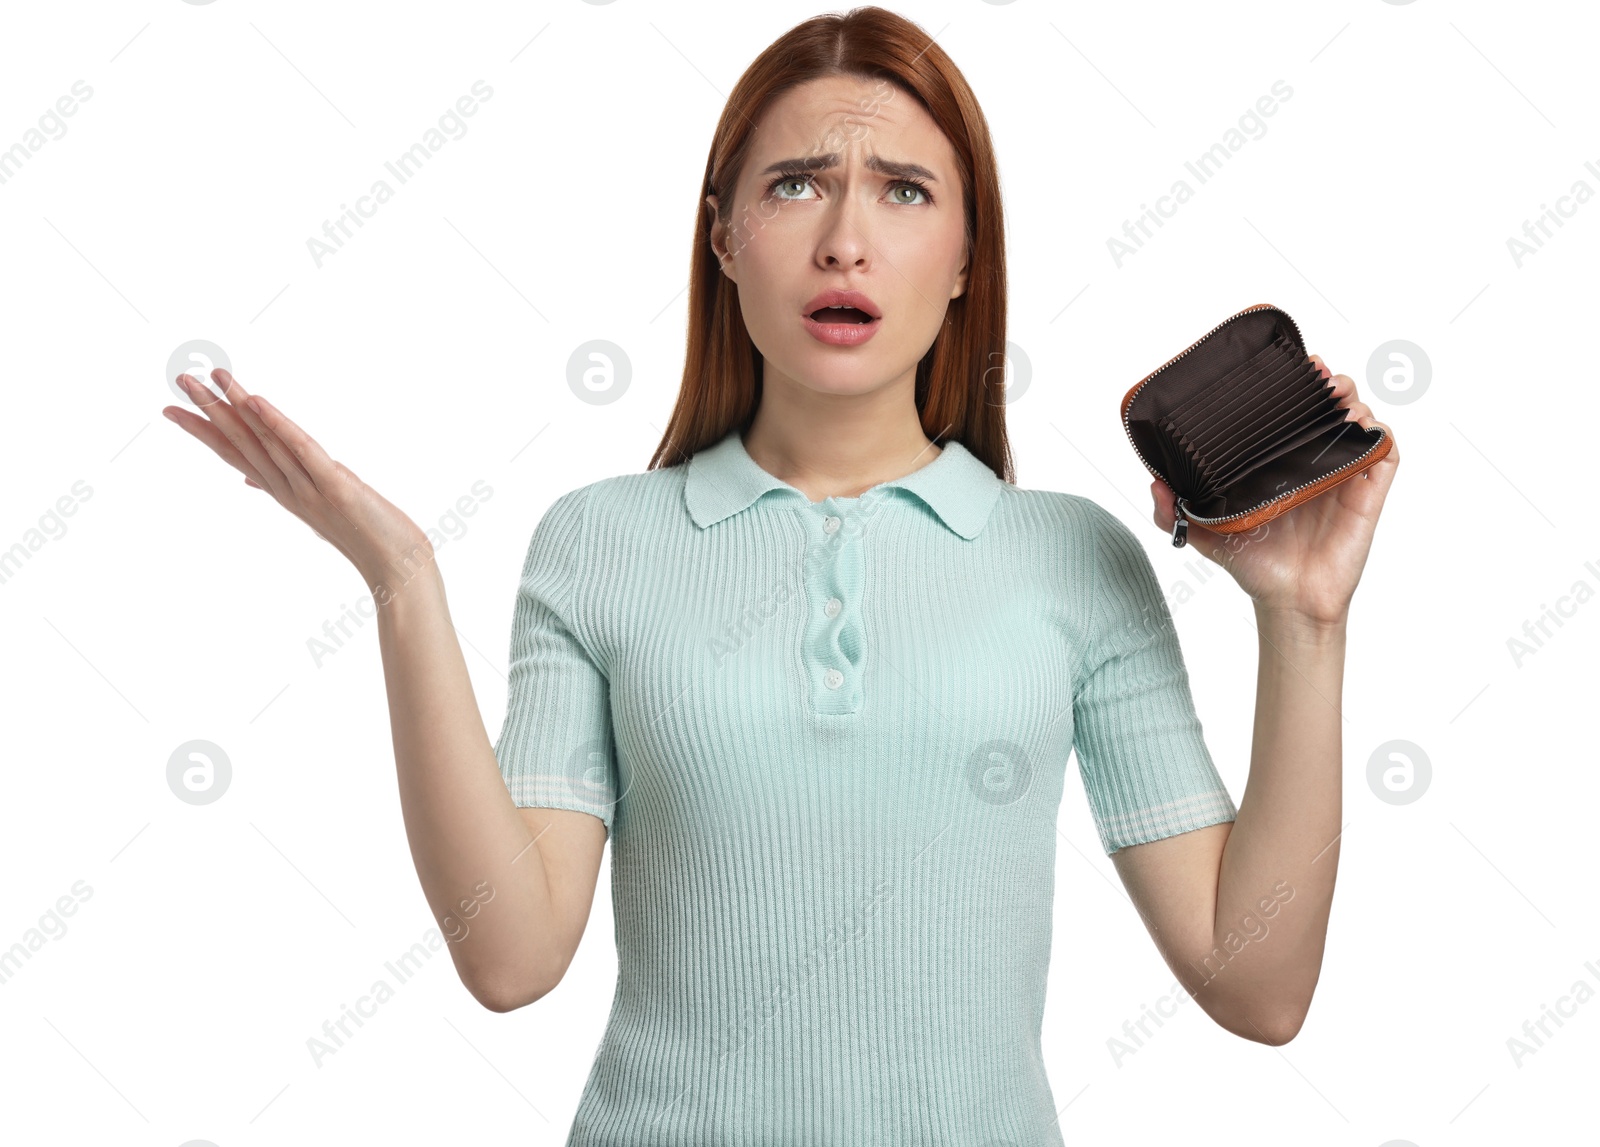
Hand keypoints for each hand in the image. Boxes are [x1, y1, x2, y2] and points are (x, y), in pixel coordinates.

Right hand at [163, 368, 434, 595]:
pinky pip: (304, 452)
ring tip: (212, 378)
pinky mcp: (336, 487)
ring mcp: (310, 490)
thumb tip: (250, 480)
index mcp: (285, 492)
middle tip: (179, 380)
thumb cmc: (364, 537)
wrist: (398, 569)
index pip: (236, 455)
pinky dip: (279, 427)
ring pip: (265, 443)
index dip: (204, 432)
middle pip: (242, 445)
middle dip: (210, 412)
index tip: (171, 409)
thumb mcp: (319, 508)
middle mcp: (290, 491)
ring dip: (237, 408)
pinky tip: (258, 403)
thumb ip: (286, 488)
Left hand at [1149, 354, 1399, 625]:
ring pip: (1360, 420)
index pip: (1292, 410)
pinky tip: (1360, 426)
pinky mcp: (1368, 491)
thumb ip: (1173, 511)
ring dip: (1352, 399)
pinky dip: (1380, 433)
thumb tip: (1154, 483)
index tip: (1286, 363)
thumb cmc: (1253, 562)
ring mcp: (1344, 473)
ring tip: (1335, 394)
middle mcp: (1314, 460)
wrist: (1286, 600)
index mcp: (1280, 460)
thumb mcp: (1205, 533)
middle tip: (1314, 373)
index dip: (1294, 383)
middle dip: (1327, 381)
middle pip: (1330, 405)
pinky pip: (1385, 452)